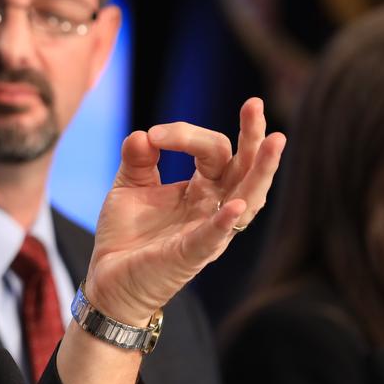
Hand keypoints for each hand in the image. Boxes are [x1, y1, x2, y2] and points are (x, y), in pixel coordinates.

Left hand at [85, 97, 284, 323]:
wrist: (108, 279)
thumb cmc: (126, 236)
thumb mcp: (128, 187)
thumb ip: (138, 159)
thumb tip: (142, 135)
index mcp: (201, 188)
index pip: (211, 151)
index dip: (185, 134)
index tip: (152, 136)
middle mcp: (213, 207)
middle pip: (243, 169)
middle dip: (252, 137)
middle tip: (255, 104)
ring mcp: (207, 231)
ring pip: (247, 199)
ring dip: (261, 172)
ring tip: (276, 142)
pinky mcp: (191, 255)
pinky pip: (214, 238)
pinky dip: (225, 222)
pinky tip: (236, 206)